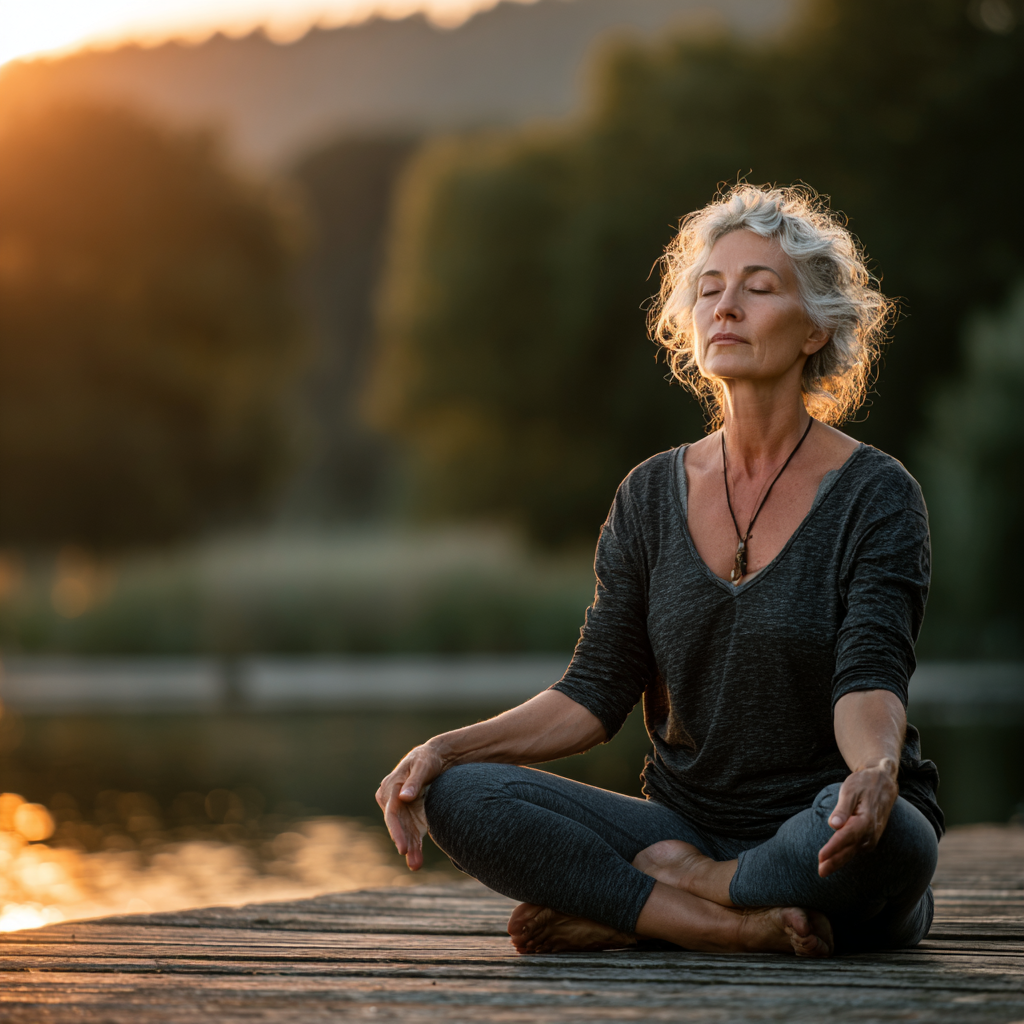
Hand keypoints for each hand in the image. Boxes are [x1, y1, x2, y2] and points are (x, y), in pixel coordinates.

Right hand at [375, 742, 445, 870]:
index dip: (397, 831)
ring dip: (410, 847)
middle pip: (397, 825)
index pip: (392, 813)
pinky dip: (414, 843)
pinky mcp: (407, 812)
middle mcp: (390, 799)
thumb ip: (414, 781)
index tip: (403, 848)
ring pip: (404, 830)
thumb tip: (403, 797)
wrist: (435, 756)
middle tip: (414, 863)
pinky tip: (417, 859)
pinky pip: (410, 829)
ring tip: (416, 865)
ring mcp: (398, 807)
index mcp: (390, 787)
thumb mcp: (423, 765)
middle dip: (405, 844)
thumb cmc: (427, 759)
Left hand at [817, 759, 897, 877]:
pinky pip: (856, 849)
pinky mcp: (870, 837)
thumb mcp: (850, 790)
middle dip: (834, 862)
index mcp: (866, 820)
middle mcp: (870, 832)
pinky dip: (845, 855)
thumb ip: (842, 809)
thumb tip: (833, 826)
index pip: (845, 837)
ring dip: (839, 861)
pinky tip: (835, 860)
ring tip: (824, 870)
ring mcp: (872, 836)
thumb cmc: (863, 784)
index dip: (833, 848)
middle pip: (849, 850)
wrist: (883, 783)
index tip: (820, 857)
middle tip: (820, 872)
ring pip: (852, 851)